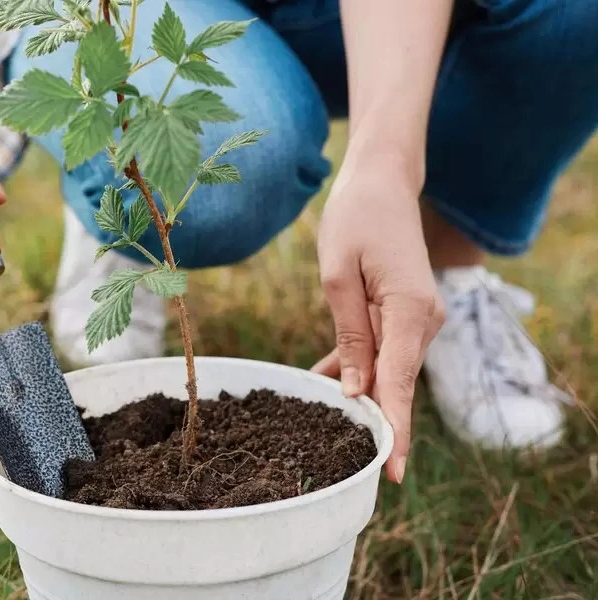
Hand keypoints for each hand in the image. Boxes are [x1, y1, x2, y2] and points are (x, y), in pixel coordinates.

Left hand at [311, 150, 444, 483]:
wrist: (381, 182)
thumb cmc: (357, 219)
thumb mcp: (340, 276)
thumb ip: (350, 335)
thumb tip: (355, 389)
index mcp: (411, 312)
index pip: (399, 383)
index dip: (393, 429)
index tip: (391, 472)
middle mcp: (424, 321)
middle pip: (397, 384)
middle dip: (375, 422)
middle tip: (346, 462)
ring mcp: (417, 319)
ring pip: (387, 370)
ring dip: (359, 394)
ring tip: (322, 425)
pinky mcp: (403, 314)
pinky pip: (381, 351)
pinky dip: (355, 367)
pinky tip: (322, 382)